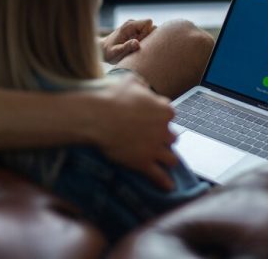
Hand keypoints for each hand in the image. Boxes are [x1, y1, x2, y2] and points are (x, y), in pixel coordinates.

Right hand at [92, 74, 178, 190]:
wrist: (96, 115)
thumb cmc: (110, 95)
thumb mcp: (129, 81)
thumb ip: (140, 85)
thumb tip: (142, 88)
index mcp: (163, 109)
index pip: (169, 113)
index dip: (160, 116)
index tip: (153, 118)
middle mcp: (163, 129)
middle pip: (172, 137)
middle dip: (165, 138)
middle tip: (154, 139)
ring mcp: (154, 147)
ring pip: (171, 158)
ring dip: (168, 159)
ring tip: (166, 163)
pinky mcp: (143, 162)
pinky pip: (159, 176)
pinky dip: (164, 182)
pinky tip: (168, 187)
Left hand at [100, 19, 155, 63]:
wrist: (102, 50)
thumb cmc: (108, 52)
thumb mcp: (115, 52)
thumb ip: (126, 47)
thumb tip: (137, 43)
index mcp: (129, 26)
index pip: (148, 23)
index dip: (147, 33)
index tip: (139, 42)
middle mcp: (133, 24)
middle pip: (151, 26)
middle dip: (148, 37)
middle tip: (138, 46)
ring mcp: (135, 28)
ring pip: (150, 30)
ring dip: (146, 40)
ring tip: (136, 47)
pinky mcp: (136, 32)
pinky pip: (147, 34)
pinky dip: (145, 41)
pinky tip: (136, 47)